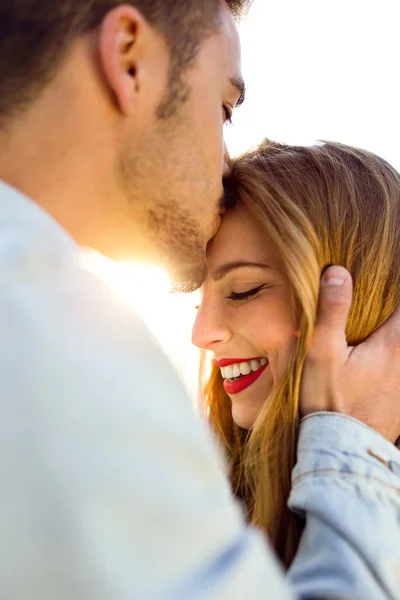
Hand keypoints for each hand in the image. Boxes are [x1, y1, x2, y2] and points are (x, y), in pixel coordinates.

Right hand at [300, 265, 399, 442]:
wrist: (340, 451)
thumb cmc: (329, 402)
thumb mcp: (322, 354)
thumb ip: (332, 312)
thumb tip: (338, 272)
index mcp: (393, 344)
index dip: (396, 289)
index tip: (390, 275)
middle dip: (393, 314)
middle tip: (384, 301)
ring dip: (392, 336)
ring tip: (373, 331)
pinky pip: (399, 371)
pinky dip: (390, 358)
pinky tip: (374, 360)